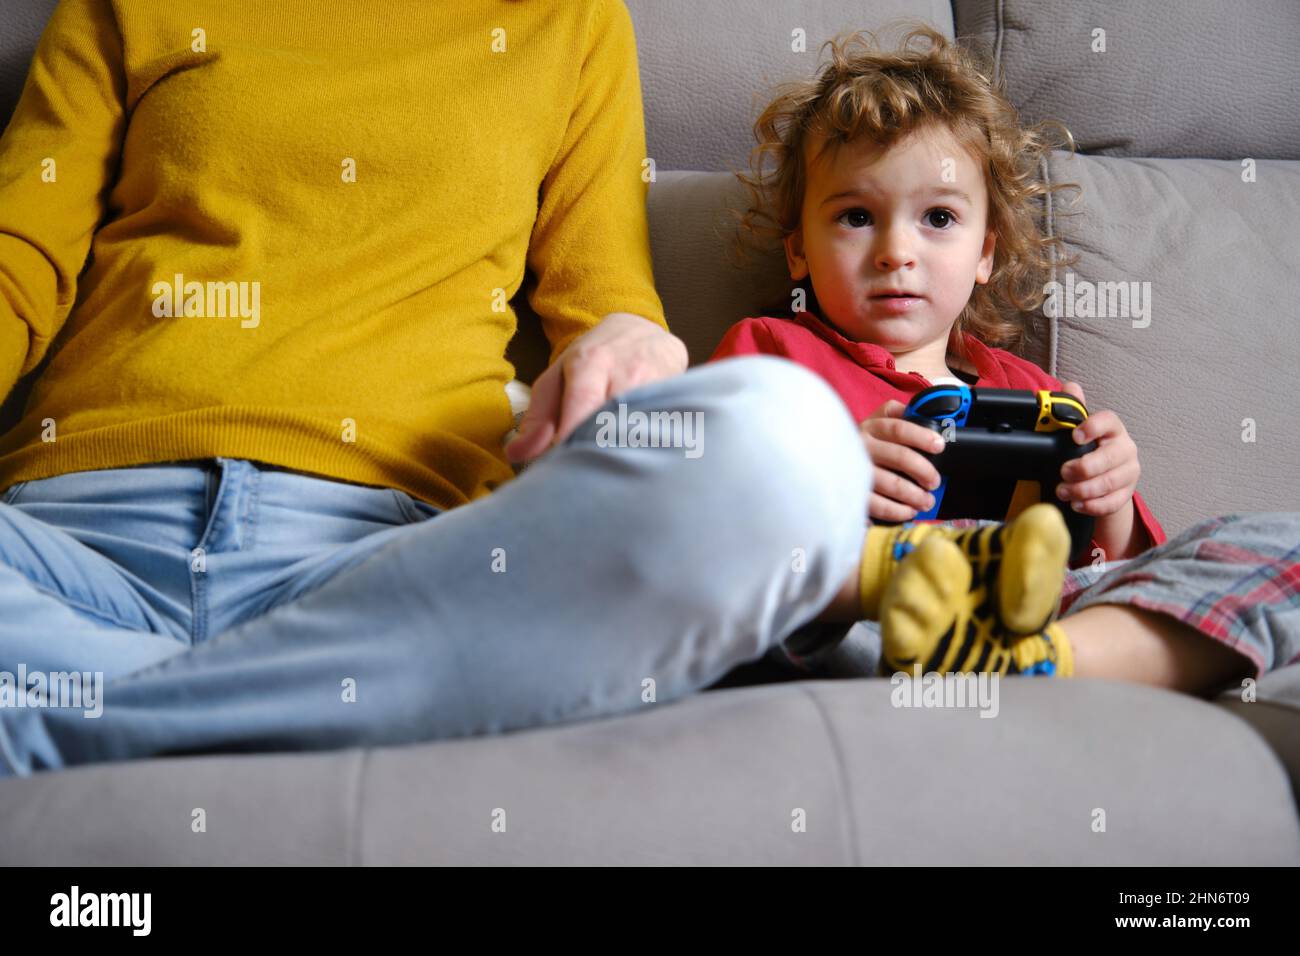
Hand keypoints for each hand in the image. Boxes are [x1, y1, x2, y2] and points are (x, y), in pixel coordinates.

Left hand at [504, 312, 688, 464]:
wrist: (642, 330)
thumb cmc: (594, 358)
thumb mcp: (557, 377)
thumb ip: (537, 417)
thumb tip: (516, 455)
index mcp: (591, 363)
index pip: (583, 405)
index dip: (573, 439)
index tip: (563, 467)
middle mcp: (627, 372)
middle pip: (612, 425)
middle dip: (596, 454)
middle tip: (583, 477)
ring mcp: (658, 386)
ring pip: (638, 434)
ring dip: (622, 456)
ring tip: (608, 469)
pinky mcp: (679, 400)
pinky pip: (662, 435)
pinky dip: (645, 452)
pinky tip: (634, 459)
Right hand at [859, 399, 945, 521]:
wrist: (829, 460)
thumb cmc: (866, 442)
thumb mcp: (878, 421)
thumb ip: (899, 415)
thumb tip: (927, 414)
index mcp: (872, 427)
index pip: (899, 428)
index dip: (922, 437)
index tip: (939, 446)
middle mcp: (862, 446)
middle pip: (900, 456)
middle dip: (924, 470)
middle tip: (934, 482)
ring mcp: (855, 470)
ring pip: (892, 484)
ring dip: (915, 495)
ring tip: (926, 501)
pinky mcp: (851, 492)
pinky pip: (878, 505)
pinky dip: (897, 511)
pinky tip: (908, 511)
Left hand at [1055, 381, 1140, 517]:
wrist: (1107, 478)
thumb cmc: (1091, 449)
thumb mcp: (1082, 430)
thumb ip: (1074, 409)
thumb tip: (1070, 387)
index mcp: (1113, 429)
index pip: (1109, 421)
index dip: (1093, 427)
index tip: (1075, 436)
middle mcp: (1125, 449)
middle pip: (1109, 458)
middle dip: (1084, 468)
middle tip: (1063, 472)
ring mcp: (1129, 472)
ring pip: (1110, 482)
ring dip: (1083, 489)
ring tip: (1063, 491)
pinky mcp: (1126, 493)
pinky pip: (1112, 502)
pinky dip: (1092, 505)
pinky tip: (1076, 504)